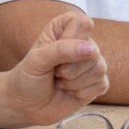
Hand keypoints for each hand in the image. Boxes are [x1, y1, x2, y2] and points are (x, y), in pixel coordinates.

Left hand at [0, 10, 109, 128]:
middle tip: (53, 71)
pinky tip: (69, 91)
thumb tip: (92, 49)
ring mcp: (92, 63)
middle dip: (69, 68)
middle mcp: (82, 42)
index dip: (69, 40)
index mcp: (65, 27)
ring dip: (73, 82)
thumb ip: (61, 50)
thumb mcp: (37, 60)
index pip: (83, 23)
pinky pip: (102, 85)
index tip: (52, 51)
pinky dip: (81, 93)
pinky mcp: (98, 82)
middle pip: (93, 50)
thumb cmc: (28, 77)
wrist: (26, 105)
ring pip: (99, 69)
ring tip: (59, 81)